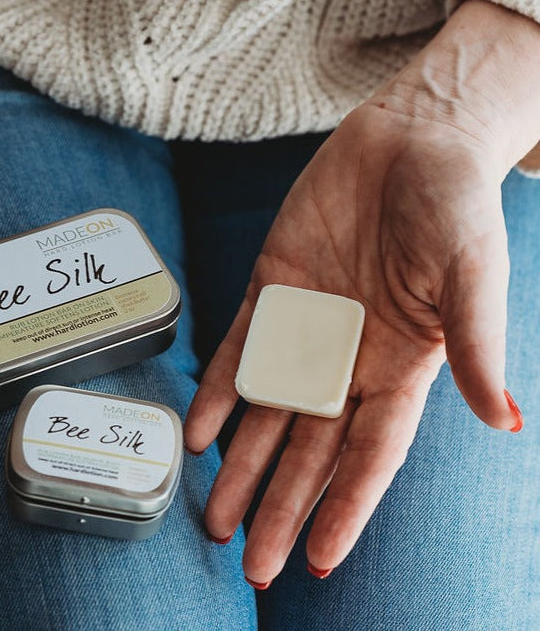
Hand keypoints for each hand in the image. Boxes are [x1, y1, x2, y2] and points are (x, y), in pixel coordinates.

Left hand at [184, 0, 539, 583]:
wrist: (410, 138)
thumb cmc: (453, 203)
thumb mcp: (472, 273)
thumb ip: (477, 345)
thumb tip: (503, 419)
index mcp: (401, 365)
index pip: (369, 454)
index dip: (345, 508)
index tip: (316, 560)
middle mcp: (347, 357)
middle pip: (310, 449)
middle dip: (280, 504)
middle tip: (251, 565)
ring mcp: (304, 326)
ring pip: (266, 410)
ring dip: (240, 463)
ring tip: (214, 517)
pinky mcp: (270, 289)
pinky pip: (238, 350)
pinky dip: (218, 390)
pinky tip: (199, 431)